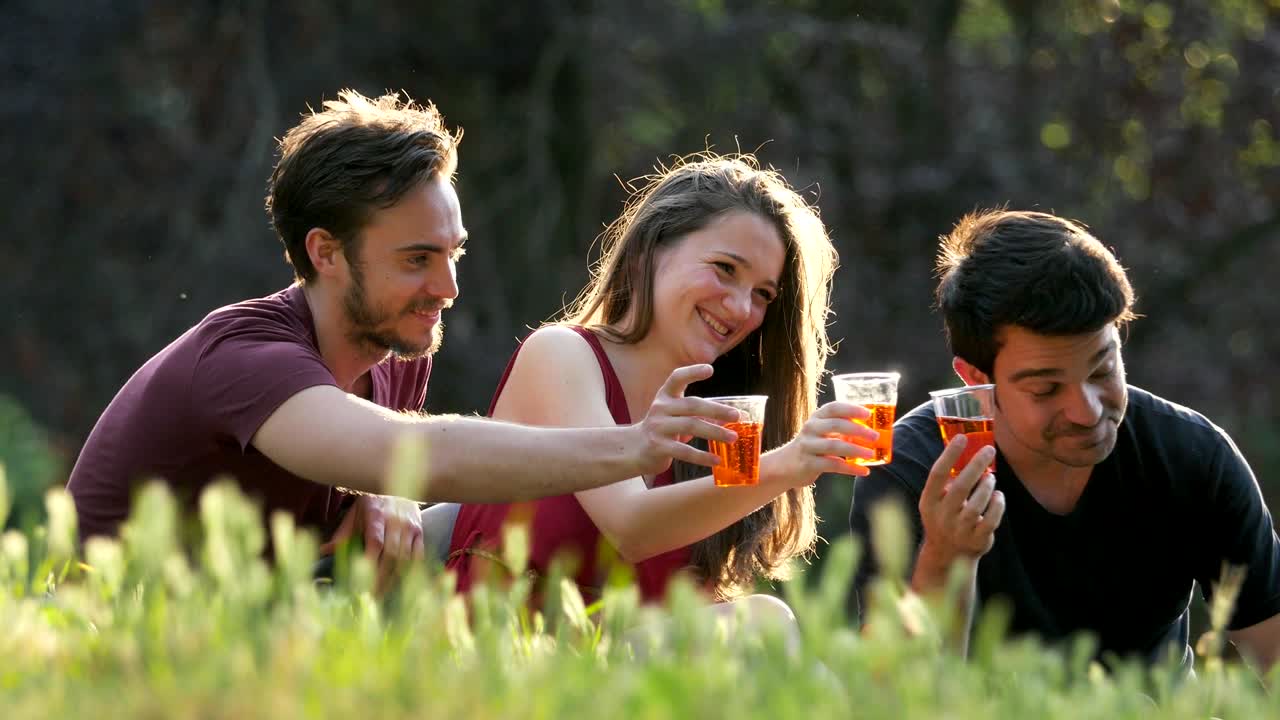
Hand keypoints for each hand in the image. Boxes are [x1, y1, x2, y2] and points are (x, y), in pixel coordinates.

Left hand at [321, 494, 423, 593]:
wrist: (398, 483)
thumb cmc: (372, 502)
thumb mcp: (354, 513)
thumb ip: (342, 534)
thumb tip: (324, 551)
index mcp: (376, 514)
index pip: (376, 542)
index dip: (371, 563)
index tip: (362, 581)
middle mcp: (395, 520)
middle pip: (391, 554)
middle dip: (381, 578)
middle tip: (370, 596)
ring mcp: (410, 526)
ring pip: (405, 557)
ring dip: (393, 578)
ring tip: (382, 593)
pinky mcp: (420, 531)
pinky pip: (418, 555)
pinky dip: (410, 570)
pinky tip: (400, 582)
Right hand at [631, 364, 740, 475]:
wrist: (635, 448)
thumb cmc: (662, 427)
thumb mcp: (674, 413)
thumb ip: (697, 411)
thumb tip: (730, 415)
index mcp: (665, 396)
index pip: (677, 378)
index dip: (692, 372)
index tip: (710, 369)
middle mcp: (660, 408)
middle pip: (691, 405)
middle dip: (716, 410)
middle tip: (737, 416)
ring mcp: (658, 427)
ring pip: (690, 426)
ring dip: (715, 432)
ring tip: (733, 438)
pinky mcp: (658, 447)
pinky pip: (684, 451)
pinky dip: (702, 456)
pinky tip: (716, 460)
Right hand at [762, 401, 878, 487]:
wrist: (785, 465)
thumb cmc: (811, 446)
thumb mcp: (822, 432)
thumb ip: (841, 429)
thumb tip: (872, 430)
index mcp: (817, 418)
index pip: (833, 407)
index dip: (851, 409)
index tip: (868, 413)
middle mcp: (811, 429)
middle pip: (836, 425)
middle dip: (858, 429)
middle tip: (875, 436)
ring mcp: (808, 446)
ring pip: (834, 446)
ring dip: (856, 450)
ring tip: (871, 454)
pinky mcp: (808, 464)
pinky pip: (833, 466)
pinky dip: (850, 469)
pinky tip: (864, 471)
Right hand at [917, 435, 1004, 567]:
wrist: (947, 555)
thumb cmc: (945, 518)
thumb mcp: (937, 501)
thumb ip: (947, 482)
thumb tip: (967, 452)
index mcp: (929, 502)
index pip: (937, 474)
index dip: (949, 455)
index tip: (962, 437)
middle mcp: (942, 516)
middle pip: (960, 487)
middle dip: (976, 465)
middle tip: (989, 450)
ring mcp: (959, 530)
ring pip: (977, 504)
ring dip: (987, 486)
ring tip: (990, 478)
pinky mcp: (977, 540)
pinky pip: (991, 520)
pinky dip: (997, 505)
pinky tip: (998, 496)